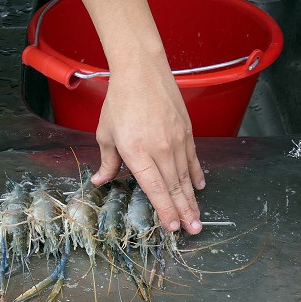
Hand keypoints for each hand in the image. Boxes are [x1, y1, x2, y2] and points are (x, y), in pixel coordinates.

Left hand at [73, 0, 204, 234]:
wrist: (142, 70)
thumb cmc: (120, 101)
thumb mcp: (106, 133)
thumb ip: (108, 161)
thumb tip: (100, 181)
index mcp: (137, 152)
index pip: (154, 188)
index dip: (164, 209)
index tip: (172, 226)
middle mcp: (160, 149)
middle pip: (175, 187)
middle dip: (184, 212)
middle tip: (193, 231)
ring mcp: (176, 140)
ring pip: (186, 176)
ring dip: (192, 199)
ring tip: (197, 218)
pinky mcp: (186, 131)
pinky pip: (193, 159)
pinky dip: (197, 174)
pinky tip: (199, 188)